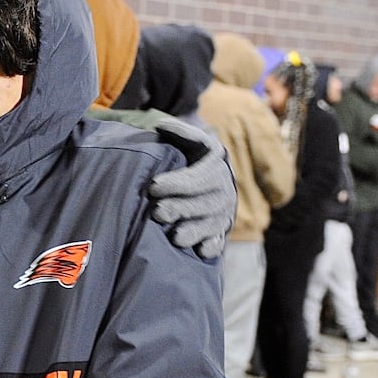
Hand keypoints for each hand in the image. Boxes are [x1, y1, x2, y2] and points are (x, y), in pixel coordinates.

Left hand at [148, 122, 235, 258]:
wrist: (216, 176)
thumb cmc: (195, 157)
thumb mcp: (192, 141)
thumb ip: (179, 133)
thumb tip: (159, 126)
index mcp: (215, 167)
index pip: (196, 177)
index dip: (176, 183)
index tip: (153, 187)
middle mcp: (223, 191)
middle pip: (203, 203)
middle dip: (180, 209)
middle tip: (157, 213)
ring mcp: (224, 213)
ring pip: (212, 225)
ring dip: (194, 231)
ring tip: (175, 237)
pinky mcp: (221, 230)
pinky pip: (220, 241)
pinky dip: (212, 246)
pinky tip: (201, 251)